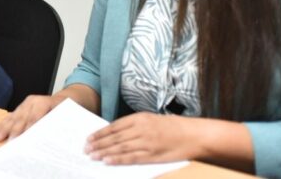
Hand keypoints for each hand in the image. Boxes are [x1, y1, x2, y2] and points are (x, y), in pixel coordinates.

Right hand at [0, 95, 62, 141]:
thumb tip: (50, 138)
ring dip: (4, 128)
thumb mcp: (65, 116)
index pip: (34, 117)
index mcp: (44, 102)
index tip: (23, 139)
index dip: (28, 128)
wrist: (64, 100)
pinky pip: (10, 115)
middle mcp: (33, 101)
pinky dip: (3, 124)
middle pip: (21, 117)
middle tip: (8, 142)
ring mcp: (25, 104)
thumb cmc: (65, 110)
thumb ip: (56, 125)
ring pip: (13, 116)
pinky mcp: (21, 107)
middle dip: (13, 131)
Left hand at [85, 112, 199, 164]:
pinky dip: (119, 159)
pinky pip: (133, 158)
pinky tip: (108, 161)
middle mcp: (141, 129)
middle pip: (115, 137)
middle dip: (99, 144)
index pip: (114, 126)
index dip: (100, 133)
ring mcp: (147, 142)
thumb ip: (133, 126)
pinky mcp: (153, 155)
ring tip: (93, 156)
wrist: (194, 135)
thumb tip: (114, 134)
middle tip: (86, 149)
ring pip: (121, 147)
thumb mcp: (151, 120)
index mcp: (140, 118)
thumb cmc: (172, 127)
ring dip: (105, 152)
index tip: (89, 138)